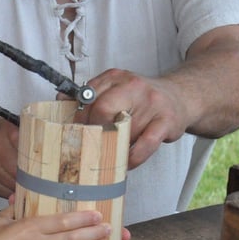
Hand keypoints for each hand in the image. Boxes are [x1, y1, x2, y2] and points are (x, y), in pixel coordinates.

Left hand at [75, 68, 189, 168]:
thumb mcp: (115, 89)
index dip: (79, 116)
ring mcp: (152, 102)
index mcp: (116, 77)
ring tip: (111, 154)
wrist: (180, 97)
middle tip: (92, 144)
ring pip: (123, 131)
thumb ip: (90, 95)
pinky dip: (132, 158)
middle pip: (102, 108)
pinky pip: (144, 145)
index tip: (76, 131)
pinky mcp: (166, 121)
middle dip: (94, 129)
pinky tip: (127, 162)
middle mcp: (133, 85)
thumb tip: (59, 99)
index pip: (89, 95)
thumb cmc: (141, 98)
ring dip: (115, 147)